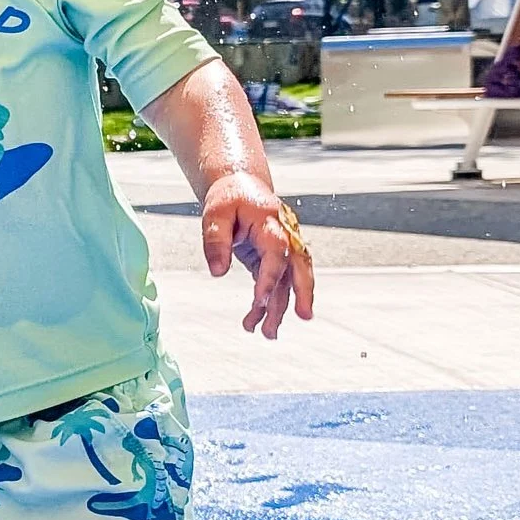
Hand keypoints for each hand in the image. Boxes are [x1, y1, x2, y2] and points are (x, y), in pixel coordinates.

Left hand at [199, 174, 314, 338]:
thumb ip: (216, 241)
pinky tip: (257, 322)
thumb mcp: (215, 213)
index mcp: (271, 223)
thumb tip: (217, 272)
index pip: (276, 254)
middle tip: (304, 316)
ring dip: (280, 308)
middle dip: (303, 293)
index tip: (259, 301)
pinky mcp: (273, 258)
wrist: (241, 185)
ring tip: (267, 334)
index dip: (269, 278)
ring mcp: (282, 249)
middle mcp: (285, 237)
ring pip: (288, 281)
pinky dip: (268, 303)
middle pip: (300, 267)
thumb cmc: (230, 197)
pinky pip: (277, 283)